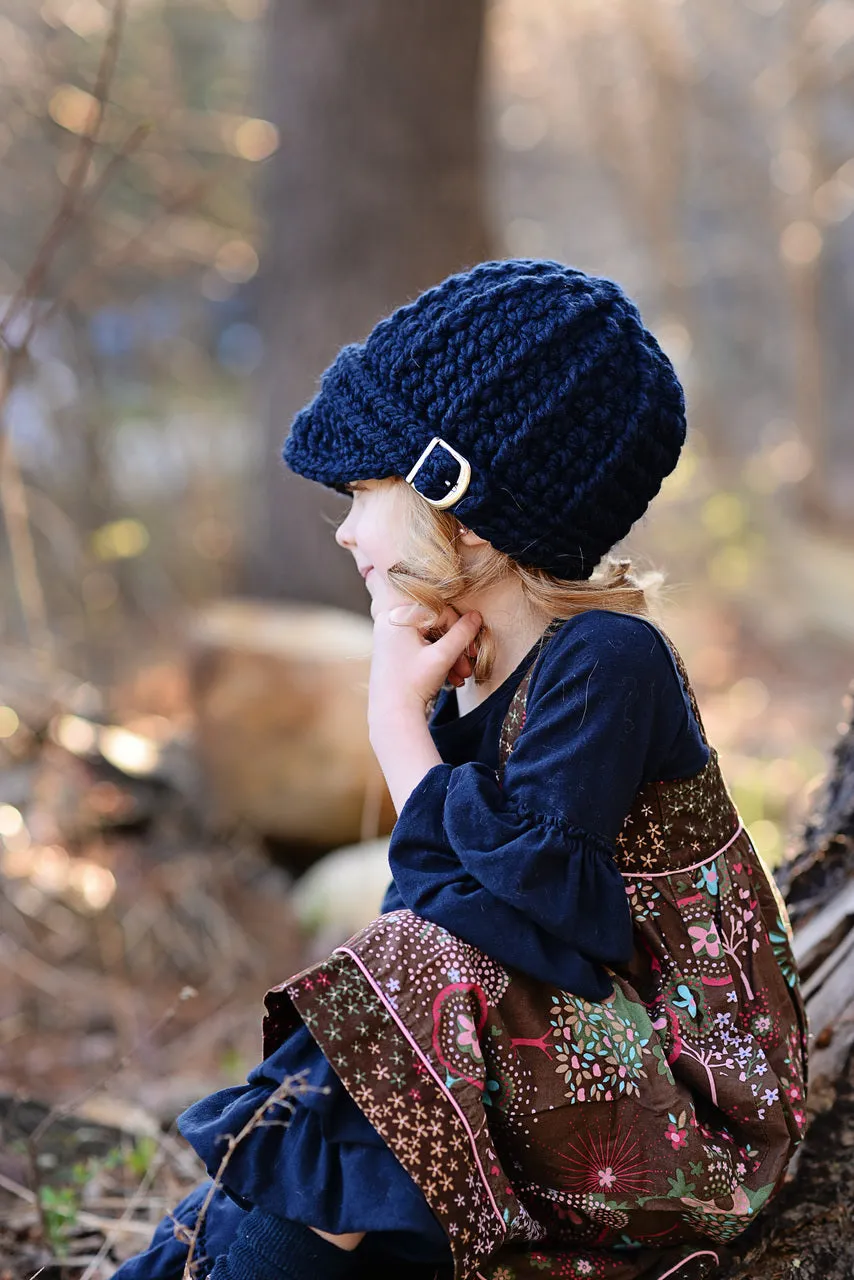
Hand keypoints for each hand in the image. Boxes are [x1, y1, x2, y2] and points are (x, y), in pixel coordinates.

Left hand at [368, 603, 481, 726]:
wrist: (392, 716)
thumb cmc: (413, 684)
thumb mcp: (442, 656)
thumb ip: (462, 633)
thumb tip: (476, 615)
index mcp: (397, 616)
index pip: (440, 613)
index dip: (460, 631)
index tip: (472, 651)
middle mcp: (389, 621)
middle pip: (435, 626)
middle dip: (455, 648)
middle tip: (467, 668)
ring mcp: (388, 637)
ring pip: (429, 639)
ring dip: (449, 657)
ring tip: (460, 677)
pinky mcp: (391, 651)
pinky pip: (420, 647)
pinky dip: (436, 660)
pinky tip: (450, 678)